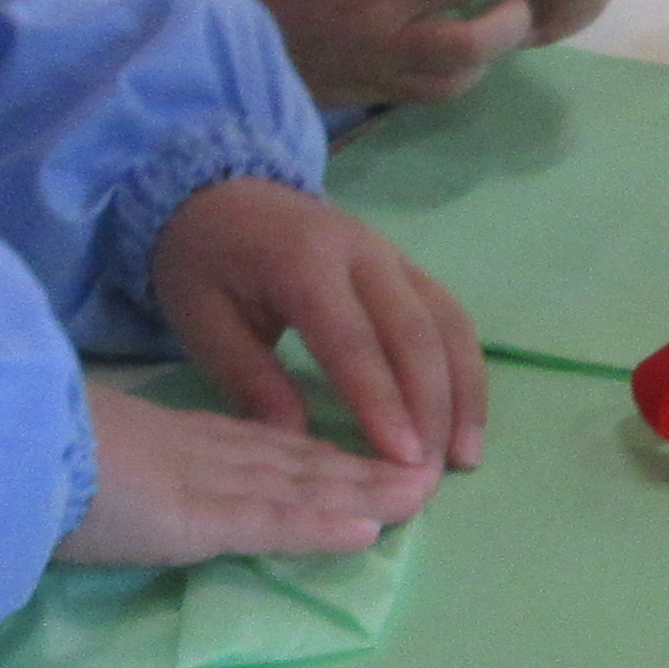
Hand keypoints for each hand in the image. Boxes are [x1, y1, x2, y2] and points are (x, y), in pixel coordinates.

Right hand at [59, 388, 444, 570]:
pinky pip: (269, 520)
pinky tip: (368, 529)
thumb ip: (98, 475)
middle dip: (358, 470)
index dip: (313, 456)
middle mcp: (194, 455)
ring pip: (298, 486)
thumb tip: (94, 491)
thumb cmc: (11, 451)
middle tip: (421, 474)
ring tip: (422, 496)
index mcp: (164, 442)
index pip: (255, 449)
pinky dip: (320, 526)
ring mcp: (198, 482)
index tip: (359, 462)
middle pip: (294, 462)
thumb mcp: (65, 462)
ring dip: (363, 494)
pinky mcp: (192, 514)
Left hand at [144, 176, 486, 472]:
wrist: (218, 193)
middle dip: (431, 408)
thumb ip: (249, 378)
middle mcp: (363, 252)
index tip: (402, 459)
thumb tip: (296, 444)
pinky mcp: (409, 267)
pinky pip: (450, 317)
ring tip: (464, 456)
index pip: (354, 340)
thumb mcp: (203, 321)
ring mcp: (394, 256)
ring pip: (448, 324)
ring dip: (463, 393)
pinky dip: (466, 369)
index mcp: (304, 262)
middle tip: (430, 474)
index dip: (382, 402)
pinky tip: (465, 419)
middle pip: (415, 334)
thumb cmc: (204, 264)